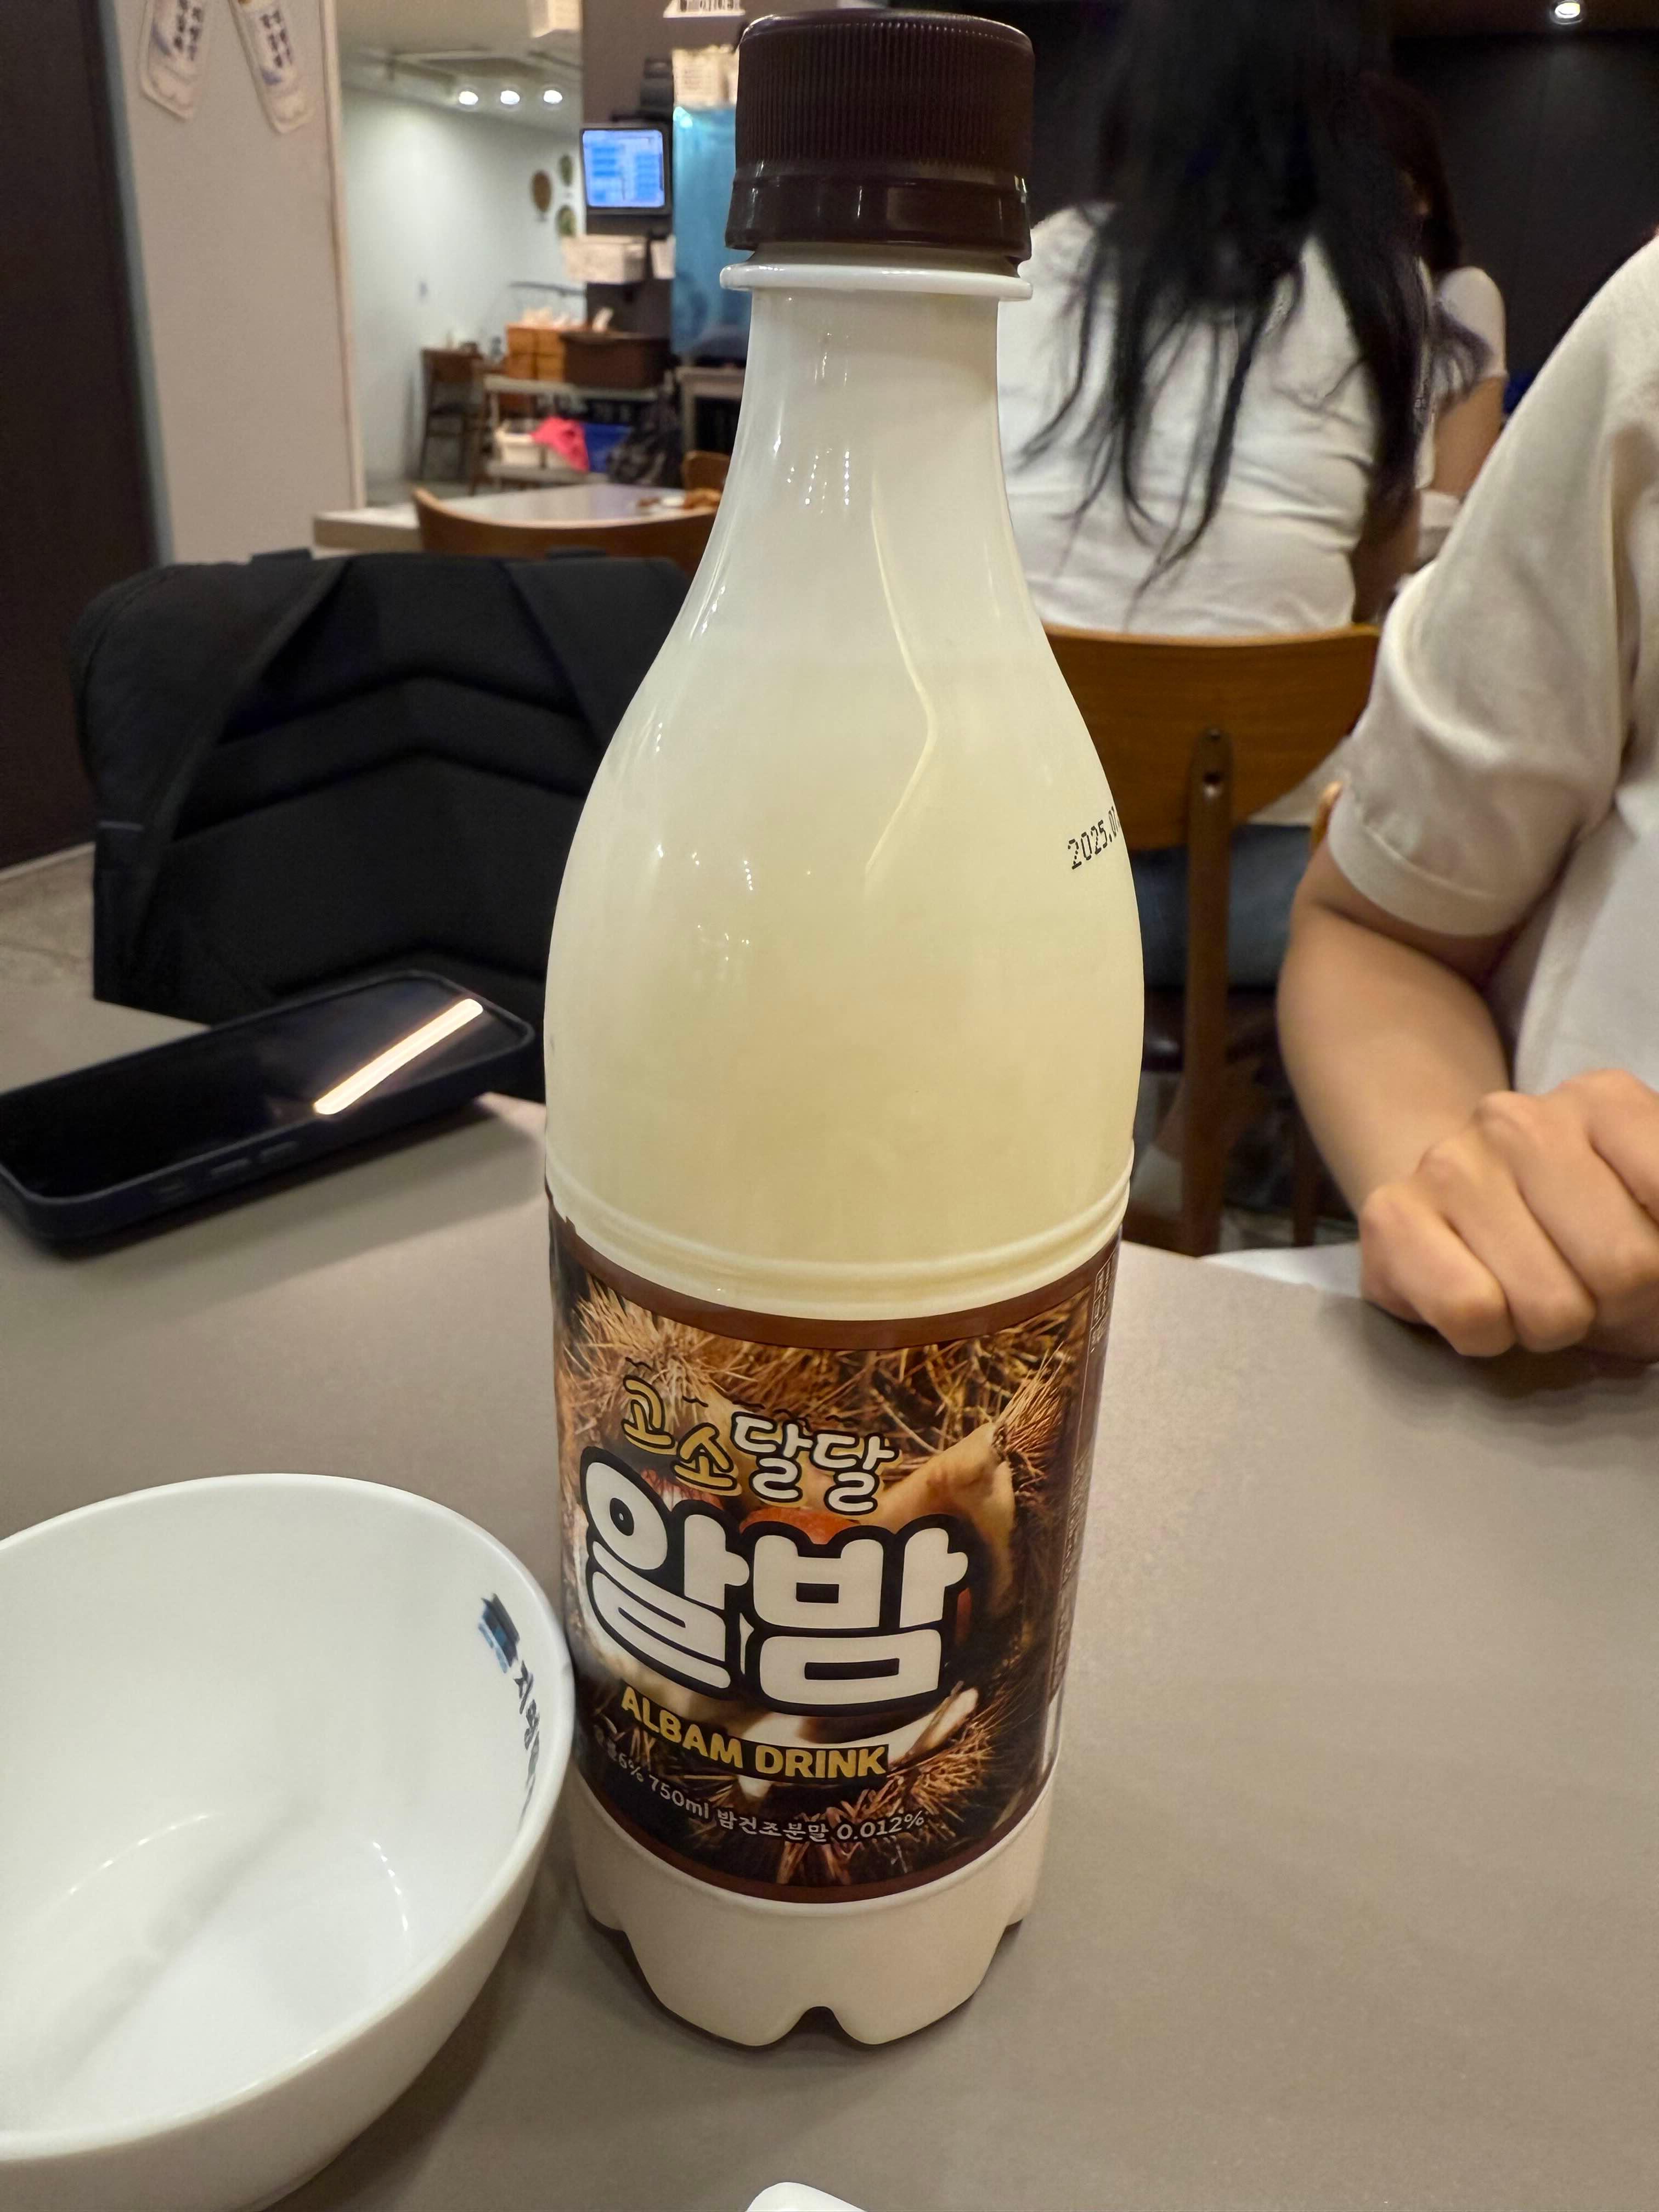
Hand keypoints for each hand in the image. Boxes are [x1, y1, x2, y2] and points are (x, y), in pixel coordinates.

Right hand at [1358, 1070, 1658, 1360]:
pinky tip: (1484, 1304)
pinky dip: (1490, 1337)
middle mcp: (1519, 1119)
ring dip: (1554, 1330)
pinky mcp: (1390, 1215)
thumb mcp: (1650, 1213)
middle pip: (1626, 1267)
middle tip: (1593, 1294)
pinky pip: (1471, 1313)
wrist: (1448, 1208)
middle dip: (1622, 1308)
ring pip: (1550, 1306)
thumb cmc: (1575, 1228)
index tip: (1652, 1260)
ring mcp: (1449, 1163)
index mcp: (1604, 1101)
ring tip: (1532, 1297)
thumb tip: (1655, 1270)